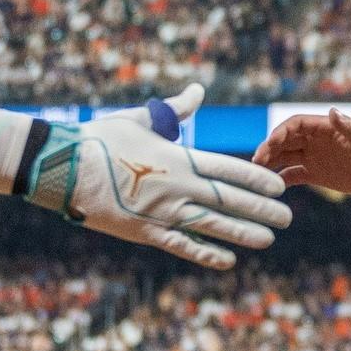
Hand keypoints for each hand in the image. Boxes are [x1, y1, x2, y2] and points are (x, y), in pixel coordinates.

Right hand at [23, 83, 291, 269]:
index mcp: (178, 158)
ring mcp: (162, 212)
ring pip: (212, 225)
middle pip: (229, 200)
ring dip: (243, 233)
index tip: (279, 187)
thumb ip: (176, 110)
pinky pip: (182, 245)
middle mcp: (177, 187)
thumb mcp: (142, 119)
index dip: (257, 179)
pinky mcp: (144, 231)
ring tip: (268, 240)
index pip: (229, 169)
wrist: (63, 167)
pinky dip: (206, 253)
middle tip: (287, 219)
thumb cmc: (100, 139)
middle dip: (260, 210)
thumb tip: (198, 90)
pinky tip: (228, 260)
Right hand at [254, 110, 350, 193]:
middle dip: (269, 149)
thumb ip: (348, 126)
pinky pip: (294, 175)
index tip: (269, 144)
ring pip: (285, 157)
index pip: (294, 125)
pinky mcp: (317, 174)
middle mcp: (315, 141)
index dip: (279, 132)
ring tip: (255, 175)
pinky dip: (282, 179)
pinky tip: (271, 187)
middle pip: (285, 141)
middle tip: (255, 163)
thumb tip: (333, 112)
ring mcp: (314, 157)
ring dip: (270, 163)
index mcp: (324, 127)